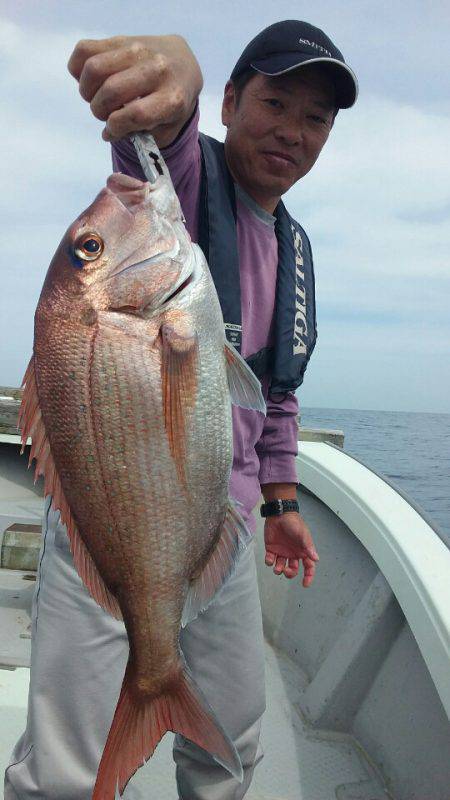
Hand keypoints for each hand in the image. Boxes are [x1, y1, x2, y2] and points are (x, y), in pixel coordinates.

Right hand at [67, 34, 202, 145]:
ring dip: (87, 90)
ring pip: (94, 68)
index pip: (136, 113)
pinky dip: (78, 69)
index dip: (116, 127)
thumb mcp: (168, 127)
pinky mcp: (121, 38)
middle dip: (99, 110)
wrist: (183, 63)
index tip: (112, 131)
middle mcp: (157, 70)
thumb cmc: (172, 102)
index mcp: (172, 97)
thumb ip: (143, 137)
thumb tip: (109, 132)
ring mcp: (138, 49)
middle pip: (112, 90)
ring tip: (96, 97)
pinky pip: (85, 50)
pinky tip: (91, 80)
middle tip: (104, 114)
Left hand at [264, 512, 318, 587]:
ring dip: (279, 570)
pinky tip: (270, 558)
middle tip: (287, 571)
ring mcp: (282, 552)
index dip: (308, 576)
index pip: (308, 567)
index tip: (305, 584)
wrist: (279, 514)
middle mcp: (293, 554)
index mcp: (302, 551)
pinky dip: (269, 562)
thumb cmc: (293, 523)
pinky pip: (270, 560)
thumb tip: (316, 559)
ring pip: (281, 567)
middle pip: (293, 570)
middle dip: (290, 574)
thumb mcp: (303, 534)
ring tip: (277, 568)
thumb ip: (308, 547)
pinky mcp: (271, 549)